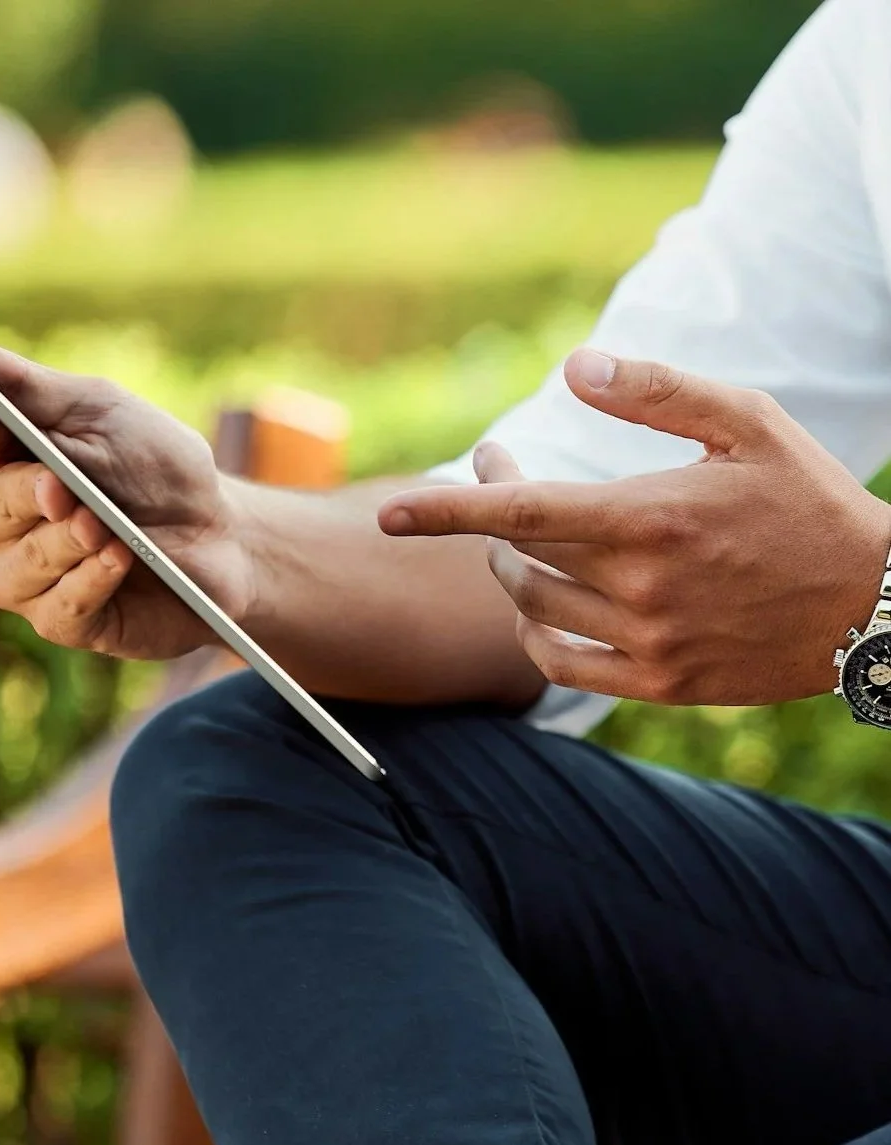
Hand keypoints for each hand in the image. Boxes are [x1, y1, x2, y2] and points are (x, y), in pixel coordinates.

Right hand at [0, 327, 255, 658]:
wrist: (223, 536)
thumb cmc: (156, 469)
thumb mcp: (99, 411)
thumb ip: (24, 386)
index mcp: (7, 460)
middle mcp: (4, 523)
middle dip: (25, 495)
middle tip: (62, 488)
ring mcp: (29, 577)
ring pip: (18, 566)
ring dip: (64, 543)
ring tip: (104, 526)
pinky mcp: (65, 621)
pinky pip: (59, 609)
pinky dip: (90, 581)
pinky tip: (119, 559)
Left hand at [378, 350, 890, 704]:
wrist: (868, 605)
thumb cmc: (807, 500)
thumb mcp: (747, 422)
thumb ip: (655, 392)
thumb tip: (570, 369)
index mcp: (651, 517)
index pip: (521, 513)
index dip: (446, 510)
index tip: (390, 511)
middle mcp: (640, 588)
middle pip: (520, 559)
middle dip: (490, 519)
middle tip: (505, 478)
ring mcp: (647, 644)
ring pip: (534, 611)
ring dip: (511, 573)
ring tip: (526, 539)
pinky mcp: (658, 685)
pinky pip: (561, 667)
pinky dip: (534, 635)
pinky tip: (540, 607)